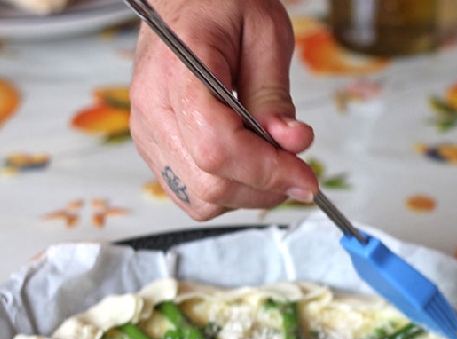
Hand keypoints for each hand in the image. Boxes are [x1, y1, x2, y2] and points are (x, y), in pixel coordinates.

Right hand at [129, 0, 317, 220]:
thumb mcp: (266, 34)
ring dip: (247, 195)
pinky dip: (226, 193)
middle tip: (299, 171)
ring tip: (274, 166)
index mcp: (177, 74)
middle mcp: (152, 109)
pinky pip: (190, 194)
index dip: (267, 172)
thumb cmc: (220, 4)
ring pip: (200, 199)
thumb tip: (292, 145)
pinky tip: (248, 168)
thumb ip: (276, 95)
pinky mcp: (154, 146)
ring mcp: (148, 132)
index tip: (306, 178)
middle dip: (265, 188)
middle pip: (210, 183)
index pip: (217, 148)